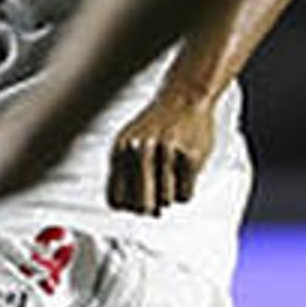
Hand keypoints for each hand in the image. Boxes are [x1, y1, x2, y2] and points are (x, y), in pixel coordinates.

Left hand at [106, 84, 217, 215]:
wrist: (185, 96)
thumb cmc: (158, 123)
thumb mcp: (131, 142)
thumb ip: (126, 174)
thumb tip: (134, 210)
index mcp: (121, 149)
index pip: (116, 200)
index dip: (127, 207)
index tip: (136, 203)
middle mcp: (140, 150)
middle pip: (141, 206)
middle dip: (150, 208)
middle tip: (156, 199)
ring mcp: (165, 153)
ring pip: (165, 202)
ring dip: (170, 195)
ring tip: (172, 175)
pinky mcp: (189, 157)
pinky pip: (184, 195)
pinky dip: (186, 190)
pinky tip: (184, 172)